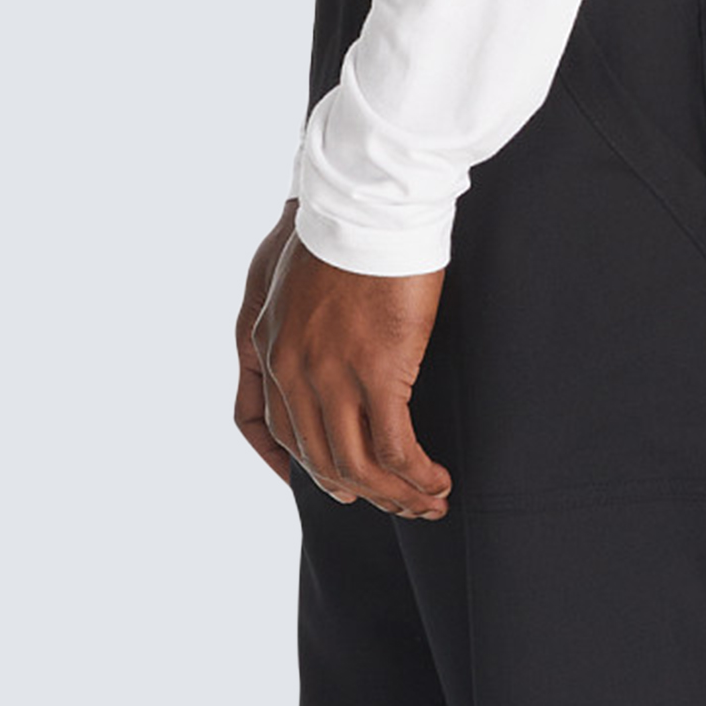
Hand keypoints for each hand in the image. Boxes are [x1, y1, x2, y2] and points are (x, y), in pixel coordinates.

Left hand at [238, 207, 451, 520]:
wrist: (367, 201)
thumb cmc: (342, 227)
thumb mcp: (296, 277)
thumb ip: (299, 317)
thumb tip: (325, 339)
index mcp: (268, 346)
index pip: (276, 431)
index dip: (309, 469)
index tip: (337, 488)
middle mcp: (291, 370)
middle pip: (319, 460)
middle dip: (362, 492)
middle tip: (397, 504)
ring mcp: (331, 375)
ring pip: (357, 465)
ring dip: (395, 494)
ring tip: (427, 502)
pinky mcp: (377, 373)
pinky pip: (395, 449)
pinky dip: (417, 475)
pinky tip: (438, 480)